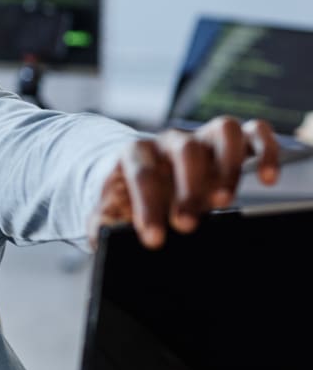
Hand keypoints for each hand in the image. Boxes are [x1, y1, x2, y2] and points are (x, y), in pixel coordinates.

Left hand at [88, 116, 279, 248]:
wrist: (144, 180)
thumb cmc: (128, 198)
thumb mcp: (108, 210)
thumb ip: (102, 220)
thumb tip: (102, 235)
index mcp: (136, 153)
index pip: (141, 172)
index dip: (148, 205)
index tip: (153, 239)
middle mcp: (170, 141)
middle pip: (185, 149)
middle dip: (188, 189)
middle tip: (187, 226)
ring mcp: (202, 139)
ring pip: (224, 131)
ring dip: (228, 166)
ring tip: (222, 201)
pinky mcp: (229, 144)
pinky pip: (255, 133)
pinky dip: (266, 150)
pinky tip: (267, 178)